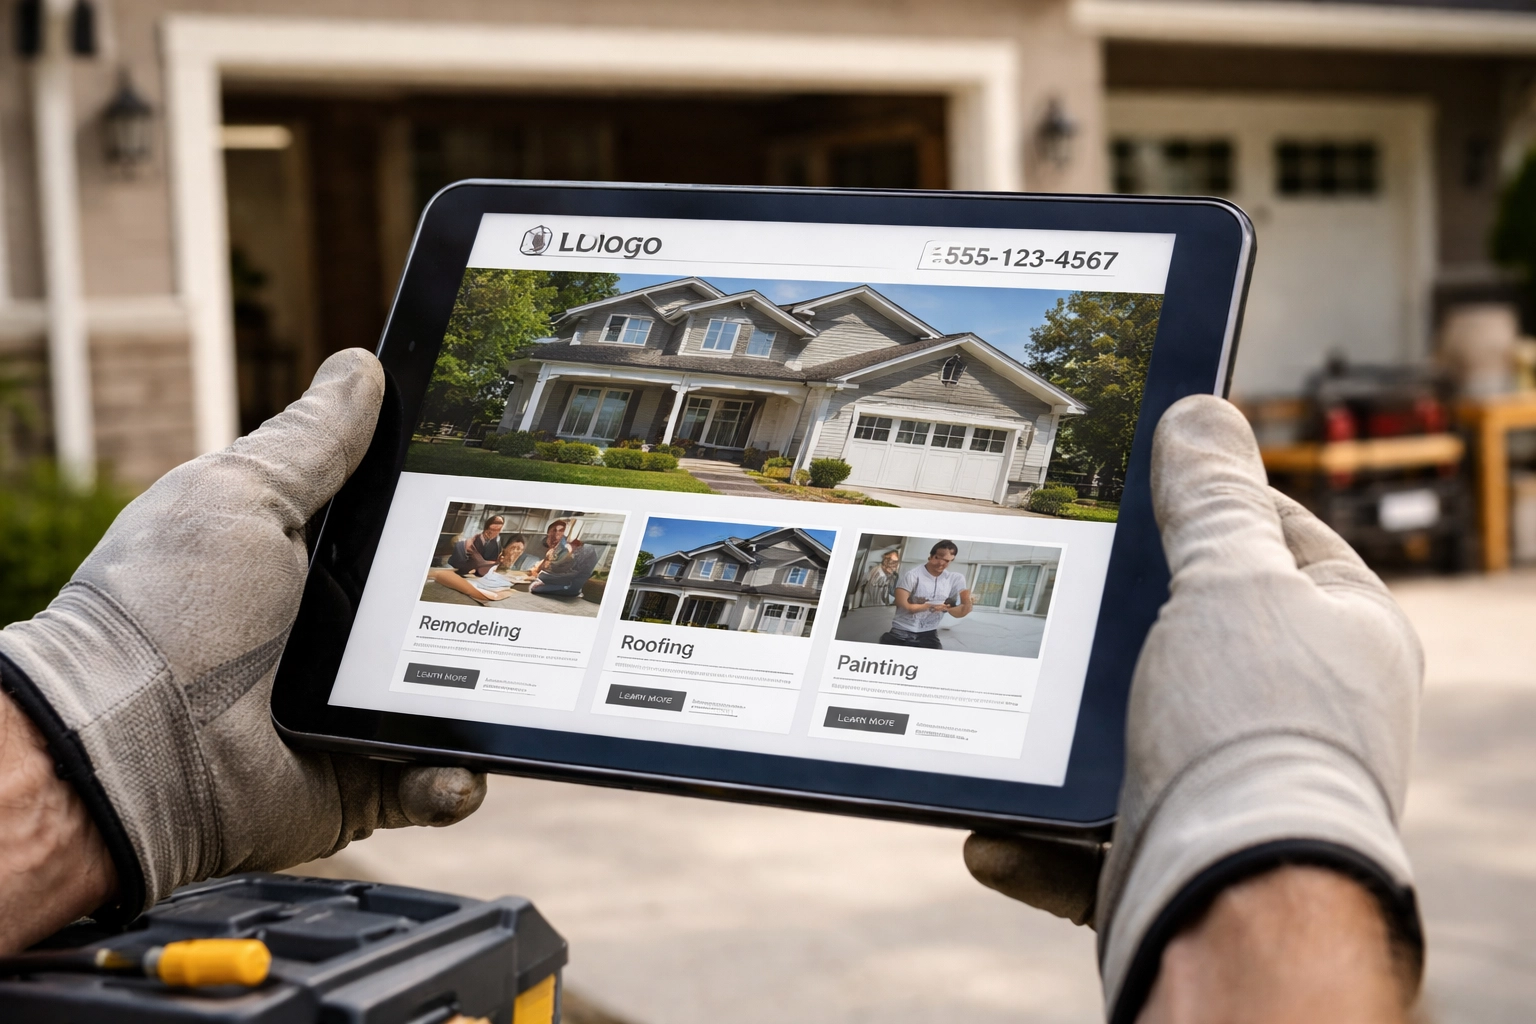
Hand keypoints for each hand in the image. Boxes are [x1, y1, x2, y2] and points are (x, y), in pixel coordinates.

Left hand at [0, 350, 486, 919]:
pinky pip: (433, 785)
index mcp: (309, 563)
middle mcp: (335, 637)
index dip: (457, 512)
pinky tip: (453, 769)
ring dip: (491, 698)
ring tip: (518, 687)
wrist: (126, 747)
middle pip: (446, 611)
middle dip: (490, 604)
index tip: (511, 496)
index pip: (403, 528)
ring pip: (455, 700)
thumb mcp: (241, 496)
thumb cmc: (167, 608)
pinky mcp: (361, 782)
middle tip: (541, 591)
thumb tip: (362, 366)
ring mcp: (352, 713)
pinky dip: (454, 780)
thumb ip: (312, 440)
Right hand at [963, 395, 1421, 1020]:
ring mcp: (1224, 780)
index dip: (1210, 495)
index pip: (1278, 533)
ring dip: (1056, 724)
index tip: (1140, 470)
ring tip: (995, 691)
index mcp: (1335, 631)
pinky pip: (1079, 834)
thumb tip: (1202, 412)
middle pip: (1188, 626)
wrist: (1230, 904)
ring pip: (1122, 728)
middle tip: (1045, 569)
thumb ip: (1211, 501)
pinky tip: (991, 826)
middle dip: (1113, 609)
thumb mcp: (1232, 582)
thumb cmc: (1251, 730)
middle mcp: (1290, 707)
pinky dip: (1031, 832)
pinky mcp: (1165, 849)